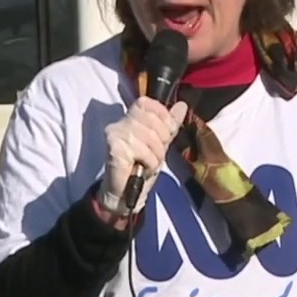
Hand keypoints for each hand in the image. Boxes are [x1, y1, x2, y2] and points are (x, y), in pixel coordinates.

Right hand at [98, 97, 188, 214]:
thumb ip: (169, 125)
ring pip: (150, 137)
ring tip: (149, 164)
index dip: (161, 116)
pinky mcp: (115, 148)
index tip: (165, 134)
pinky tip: (142, 168)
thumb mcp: (160, 144)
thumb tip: (182, 106)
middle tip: (156, 155)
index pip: (146, 103)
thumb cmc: (141, 167)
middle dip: (162, 140)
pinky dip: (149, 163)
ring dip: (156, 155)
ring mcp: (116, 134)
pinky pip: (144, 151)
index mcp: (130, 117)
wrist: (125, 193)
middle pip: (152, 120)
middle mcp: (120, 122)